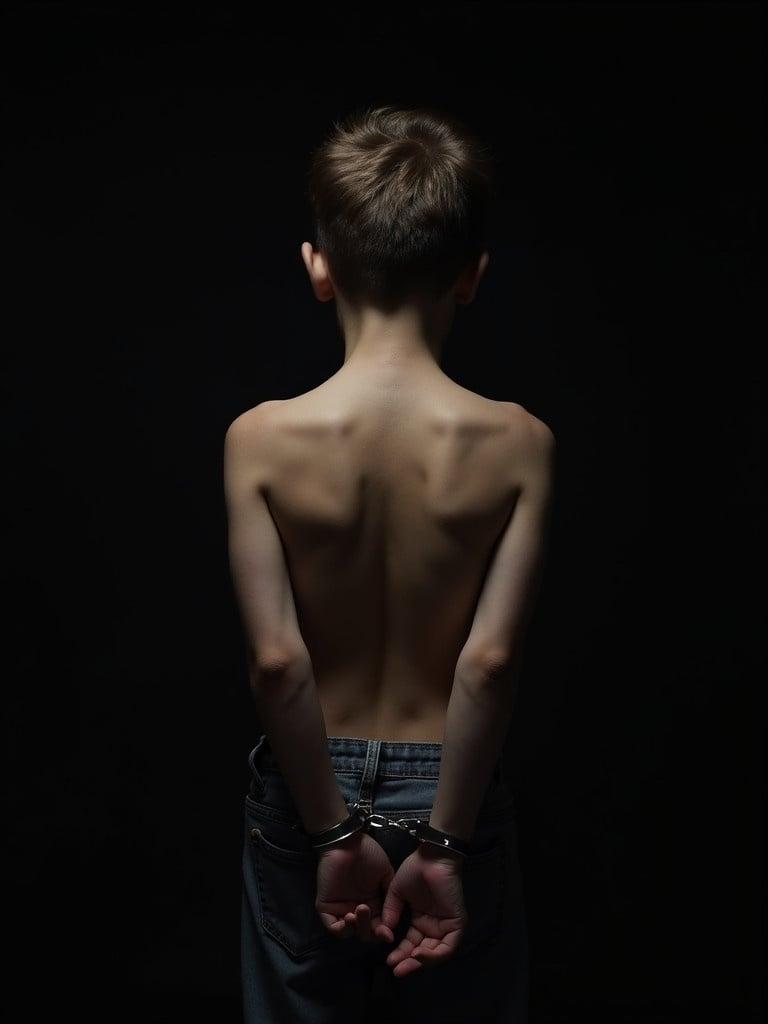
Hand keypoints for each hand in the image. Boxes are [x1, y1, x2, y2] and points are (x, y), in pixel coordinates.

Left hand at [315, 830, 394, 942]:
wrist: (348, 841)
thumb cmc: (368, 854)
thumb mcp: (386, 873)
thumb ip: (392, 895)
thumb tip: (393, 919)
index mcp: (374, 904)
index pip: (378, 927)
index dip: (384, 933)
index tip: (388, 935)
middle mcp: (358, 909)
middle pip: (365, 933)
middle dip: (370, 931)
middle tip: (373, 920)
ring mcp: (341, 909)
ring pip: (349, 932)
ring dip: (357, 928)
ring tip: (360, 910)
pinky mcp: (326, 907)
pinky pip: (332, 927)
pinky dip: (341, 928)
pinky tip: (349, 917)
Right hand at [377, 844, 466, 976]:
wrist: (431, 857)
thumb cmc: (415, 870)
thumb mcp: (396, 892)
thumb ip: (391, 911)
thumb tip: (384, 932)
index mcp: (421, 920)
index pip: (411, 944)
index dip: (400, 954)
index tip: (388, 961)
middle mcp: (434, 925)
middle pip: (423, 952)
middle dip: (409, 963)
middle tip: (397, 970)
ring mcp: (446, 925)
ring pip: (436, 953)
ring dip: (421, 962)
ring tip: (406, 964)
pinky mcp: (456, 923)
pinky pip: (448, 946)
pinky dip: (435, 954)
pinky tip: (419, 954)